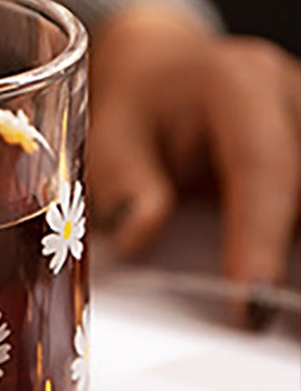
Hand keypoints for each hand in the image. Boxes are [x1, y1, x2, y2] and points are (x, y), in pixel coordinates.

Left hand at [89, 1, 299, 323]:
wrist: (159, 72)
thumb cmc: (135, 103)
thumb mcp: (108, 136)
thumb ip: (125, 183)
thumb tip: (142, 235)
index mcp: (236, 82)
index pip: (261, 166)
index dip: (259, 238)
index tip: (249, 300)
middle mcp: (288, 94)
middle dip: (293, 257)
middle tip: (270, 317)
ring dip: (295, 254)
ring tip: (278, 310)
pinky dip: (291, 243)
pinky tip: (284, 284)